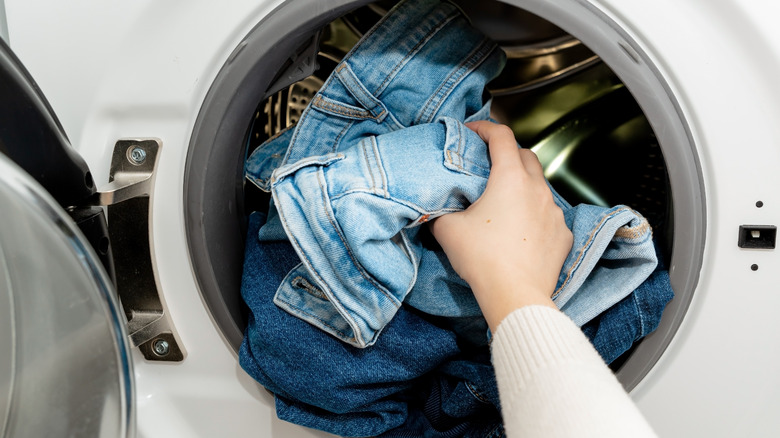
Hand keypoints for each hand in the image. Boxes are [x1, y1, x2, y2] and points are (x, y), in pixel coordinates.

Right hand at [430, 121, 572, 329]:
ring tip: (504, 200)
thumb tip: (436, 208)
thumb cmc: (482, 258)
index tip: (473, 131)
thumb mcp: (447, 229)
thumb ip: (440, 211)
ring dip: (523, 184)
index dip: (485, 128)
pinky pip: (549, 214)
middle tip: (488, 163)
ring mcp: (554, 211)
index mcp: (510, 178)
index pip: (501, 137)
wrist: (515, 295)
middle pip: (526, 155)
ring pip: (539, 186)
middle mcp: (537, 189)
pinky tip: (521, 229)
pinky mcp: (563, 234)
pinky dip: (535, 213)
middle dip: (507, 153)